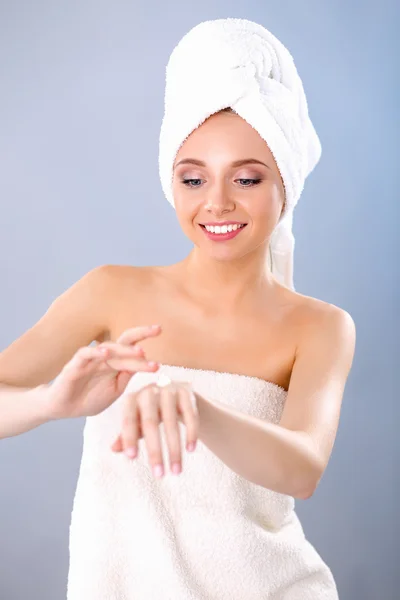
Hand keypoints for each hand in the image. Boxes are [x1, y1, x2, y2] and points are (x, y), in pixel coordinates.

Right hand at [45, 325, 161, 419]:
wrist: (65, 409)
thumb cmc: (90, 398)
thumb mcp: (115, 389)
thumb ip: (127, 375)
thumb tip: (146, 362)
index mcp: (116, 362)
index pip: (133, 347)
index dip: (146, 340)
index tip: (161, 332)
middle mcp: (105, 356)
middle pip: (124, 340)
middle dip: (141, 333)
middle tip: (157, 329)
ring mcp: (90, 359)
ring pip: (109, 348)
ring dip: (124, 349)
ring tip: (140, 351)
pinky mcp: (74, 366)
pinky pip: (85, 354)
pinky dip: (95, 352)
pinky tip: (106, 352)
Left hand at [111, 378, 199, 477]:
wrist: (174, 392)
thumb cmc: (150, 412)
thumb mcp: (137, 421)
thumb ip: (126, 434)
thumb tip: (114, 449)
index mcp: (132, 399)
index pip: (128, 420)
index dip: (129, 438)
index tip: (132, 458)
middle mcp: (149, 391)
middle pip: (150, 423)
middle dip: (155, 451)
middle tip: (159, 475)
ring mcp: (169, 389)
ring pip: (171, 422)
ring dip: (174, 449)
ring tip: (176, 471)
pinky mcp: (186, 391)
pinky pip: (190, 414)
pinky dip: (191, 433)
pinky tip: (190, 449)